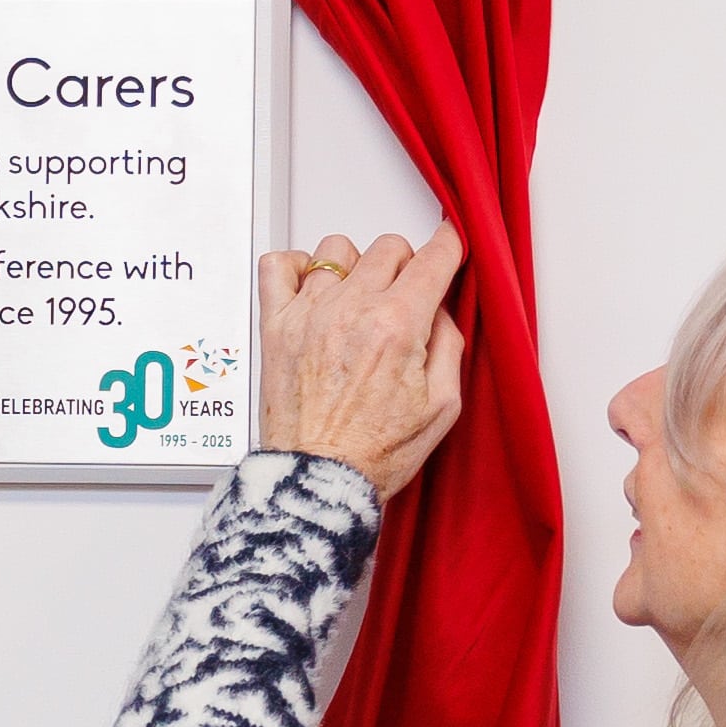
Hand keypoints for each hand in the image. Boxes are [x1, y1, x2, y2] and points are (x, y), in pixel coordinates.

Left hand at [256, 227, 468, 496]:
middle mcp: (351, 311)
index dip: (449, 247)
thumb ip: (448, 344)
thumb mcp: (442, 405)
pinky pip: (278, 265)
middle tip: (406, 294)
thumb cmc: (374, 453)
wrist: (318, 479)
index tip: (449, 247)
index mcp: (396, 327)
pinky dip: (296, 266)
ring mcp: (309, 314)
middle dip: (406, 264)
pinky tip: (313, 289)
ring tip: (358, 297)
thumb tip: (439, 307)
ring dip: (355, 266)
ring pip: (337, 249)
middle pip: (388, 247)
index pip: (433, 259)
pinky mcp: (275, 326)